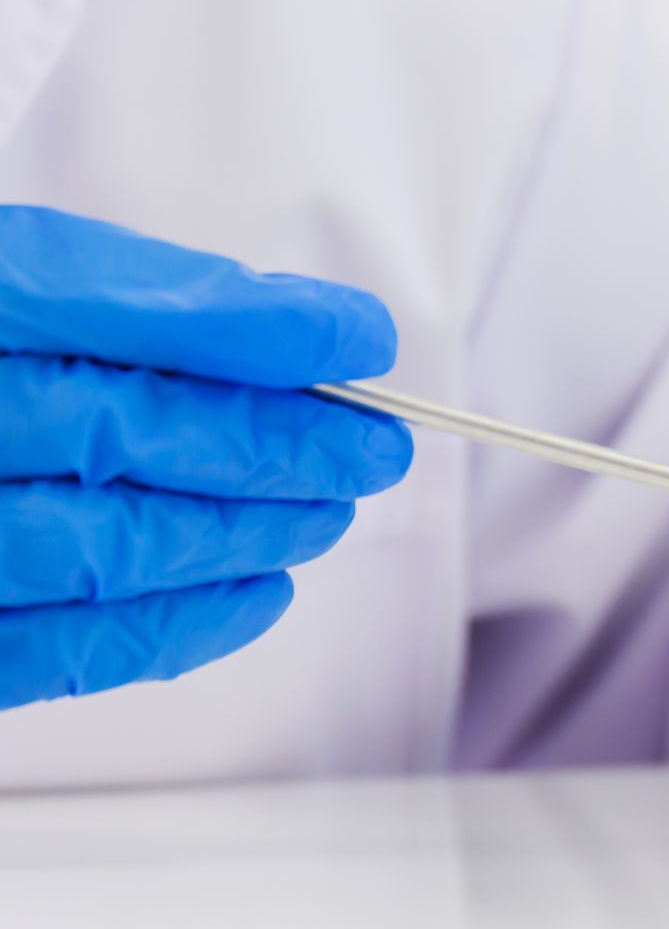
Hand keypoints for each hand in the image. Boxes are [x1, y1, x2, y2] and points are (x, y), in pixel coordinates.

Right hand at [0, 207, 412, 709]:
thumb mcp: (5, 281)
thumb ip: (117, 297)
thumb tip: (300, 331)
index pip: (110, 309)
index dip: (252, 328)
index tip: (358, 338)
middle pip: (122, 431)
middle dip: (274, 439)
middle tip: (372, 443)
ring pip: (103, 545)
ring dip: (242, 532)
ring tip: (327, 513)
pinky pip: (56, 647)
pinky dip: (174, 624)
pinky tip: (256, 593)